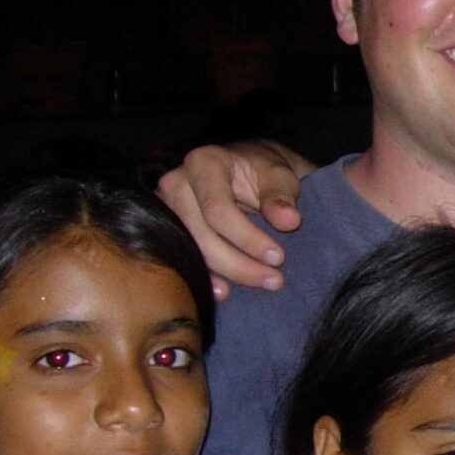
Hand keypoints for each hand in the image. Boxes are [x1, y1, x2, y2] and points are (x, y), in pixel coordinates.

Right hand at [155, 139, 315, 296]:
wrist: (245, 169)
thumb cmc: (262, 171)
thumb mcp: (279, 176)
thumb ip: (281, 196)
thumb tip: (288, 220)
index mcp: (203, 163)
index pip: (218, 209)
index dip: (247, 238)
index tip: (278, 257)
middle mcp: (176, 183)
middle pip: (201, 234)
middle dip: (239, 263)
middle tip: (275, 280)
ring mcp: (166, 207)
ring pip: (191, 249)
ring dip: (227, 273)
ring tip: (260, 284)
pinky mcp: (168, 227)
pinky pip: (181, 257)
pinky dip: (204, 277)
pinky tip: (224, 292)